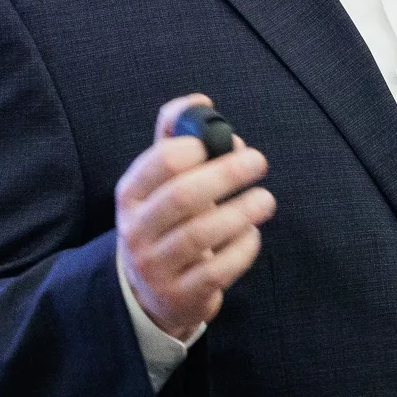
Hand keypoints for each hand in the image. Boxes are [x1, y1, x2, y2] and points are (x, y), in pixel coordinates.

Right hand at [116, 94, 277, 339]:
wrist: (150, 293)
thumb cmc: (166, 222)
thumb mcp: (160, 183)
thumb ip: (176, 137)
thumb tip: (200, 101)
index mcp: (130, 195)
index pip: (154, 166)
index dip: (188, 150)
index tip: (218, 141)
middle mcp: (136, 230)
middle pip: (180, 197)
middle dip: (225, 175)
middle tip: (259, 161)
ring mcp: (156, 266)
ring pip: (200, 235)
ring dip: (240, 212)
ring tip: (266, 199)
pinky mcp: (181, 295)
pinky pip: (217, 270)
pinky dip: (241, 248)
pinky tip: (253, 233)